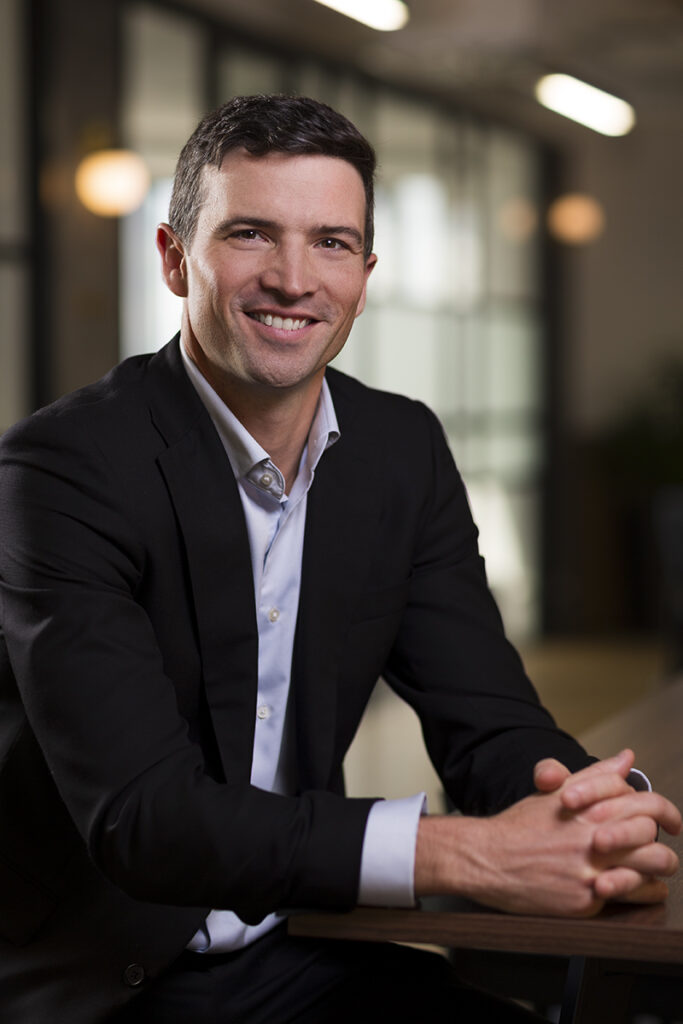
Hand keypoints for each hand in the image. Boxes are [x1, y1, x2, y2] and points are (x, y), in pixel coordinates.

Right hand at [414, 754, 680, 916]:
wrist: (488, 858)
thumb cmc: (520, 826)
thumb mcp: (555, 792)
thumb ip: (596, 776)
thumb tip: (626, 758)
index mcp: (589, 808)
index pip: (646, 805)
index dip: (667, 813)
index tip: (673, 823)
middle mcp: (593, 837)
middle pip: (652, 837)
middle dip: (661, 843)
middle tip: (658, 848)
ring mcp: (591, 869)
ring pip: (651, 869)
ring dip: (658, 870)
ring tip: (654, 872)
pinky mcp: (585, 899)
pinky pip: (632, 898)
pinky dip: (642, 893)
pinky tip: (638, 889)